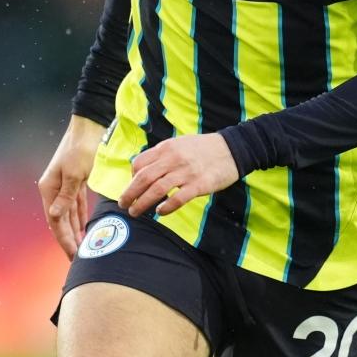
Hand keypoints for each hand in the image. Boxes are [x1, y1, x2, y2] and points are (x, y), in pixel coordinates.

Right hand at [38, 116, 103, 259]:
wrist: (90, 127)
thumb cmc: (81, 148)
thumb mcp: (75, 173)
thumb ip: (66, 196)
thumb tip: (54, 216)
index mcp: (49, 188)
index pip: (55, 220)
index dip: (63, 239)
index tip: (73, 254)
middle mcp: (53, 189)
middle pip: (60, 221)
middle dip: (69, 239)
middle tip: (78, 258)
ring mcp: (64, 186)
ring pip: (69, 215)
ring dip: (75, 231)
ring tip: (83, 249)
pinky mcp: (76, 183)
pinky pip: (77, 206)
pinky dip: (81, 218)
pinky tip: (85, 230)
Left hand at [118, 133, 239, 217]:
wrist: (232, 149)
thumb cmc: (204, 148)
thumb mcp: (180, 144)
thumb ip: (163, 155)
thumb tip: (144, 170)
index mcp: (167, 148)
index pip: (139, 163)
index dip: (131, 178)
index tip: (132, 187)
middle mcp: (174, 159)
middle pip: (144, 178)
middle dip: (130, 193)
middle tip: (123, 204)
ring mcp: (187, 172)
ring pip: (157, 189)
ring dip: (142, 203)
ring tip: (135, 212)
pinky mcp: (199, 185)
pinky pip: (178, 198)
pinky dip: (166, 207)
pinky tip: (160, 212)